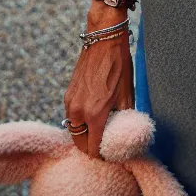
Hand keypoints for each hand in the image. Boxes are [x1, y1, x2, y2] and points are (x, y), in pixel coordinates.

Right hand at [63, 25, 134, 157]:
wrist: (104, 39)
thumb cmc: (119, 65)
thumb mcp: (127, 93)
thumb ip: (124, 116)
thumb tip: (126, 131)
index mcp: (94, 114)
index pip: (93, 148)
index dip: (103, 156)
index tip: (111, 156)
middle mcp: (78, 111)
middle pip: (80, 143)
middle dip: (91, 149)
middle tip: (104, 148)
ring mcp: (70, 102)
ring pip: (73, 130)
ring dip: (83, 136)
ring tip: (98, 134)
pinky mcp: (68, 93)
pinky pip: (71, 116)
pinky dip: (79, 122)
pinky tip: (91, 118)